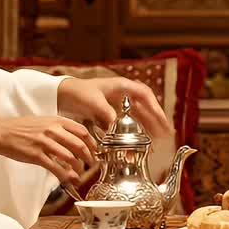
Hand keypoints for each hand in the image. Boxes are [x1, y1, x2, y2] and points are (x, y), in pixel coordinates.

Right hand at [0, 115, 97, 185]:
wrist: (3, 132)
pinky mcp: (36, 155)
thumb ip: (60, 128)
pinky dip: (65, 176)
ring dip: (78, 168)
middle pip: (79, 145)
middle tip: (91, 164)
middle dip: (88, 157)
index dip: (92, 143)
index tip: (95, 151)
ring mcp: (44, 143)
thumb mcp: (45, 121)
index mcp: (57, 121)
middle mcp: (53, 130)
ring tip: (79, 174)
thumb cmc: (23, 127)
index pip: (82, 131)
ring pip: (69, 157)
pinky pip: (55, 167)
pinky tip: (70, 180)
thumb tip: (75, 138)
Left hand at [57, 77, 172, 138]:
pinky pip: (128, 122)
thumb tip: (116, 125)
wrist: (62, 95)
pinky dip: (134, 131)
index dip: (155, 108)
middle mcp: (123, 94)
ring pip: (138, 115)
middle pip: (145, 106)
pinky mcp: (112, 113)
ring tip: (157, 140)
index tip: (162, 120)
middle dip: (155, 120)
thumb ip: (105, 112)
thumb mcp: (92, 101)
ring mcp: (118, 103)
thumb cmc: (77, 92)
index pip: (145, 95)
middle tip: (165, 134)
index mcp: (122, 86)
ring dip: (147, 127)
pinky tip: (139, 141)